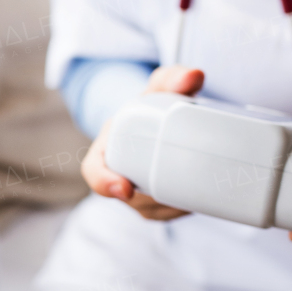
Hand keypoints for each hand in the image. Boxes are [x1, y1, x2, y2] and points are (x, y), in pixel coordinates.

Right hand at [81, 65, 203, 220]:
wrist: (156, 122)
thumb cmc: (153, 105)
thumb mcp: (160, 87)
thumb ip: (173, 78)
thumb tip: (194, 76)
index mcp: (105, 148)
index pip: (94, 172)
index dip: (104, 182)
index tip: (124, 188)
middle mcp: (115, 174)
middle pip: (131, 198)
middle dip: (157, 196)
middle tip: (187, 185)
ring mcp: (133, 196)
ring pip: (151, 209)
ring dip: (172, 205)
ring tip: (196, 190)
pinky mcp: (152, 207)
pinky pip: (163, 214)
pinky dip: (180, 209)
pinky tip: (197, 200)